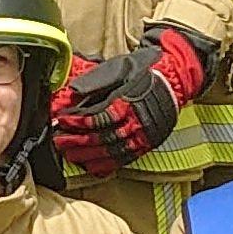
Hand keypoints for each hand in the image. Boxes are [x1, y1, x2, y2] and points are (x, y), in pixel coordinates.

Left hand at [51, 24, 212, 173]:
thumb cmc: (143, 72)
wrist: (174, 80)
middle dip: (77, 141)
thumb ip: (96, 81)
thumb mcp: (119, 68)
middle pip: (101, 137)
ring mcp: (142, 136)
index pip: (97, 117)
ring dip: (87, 155)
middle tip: (59, 141)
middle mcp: (135, 122)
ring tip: (69, 154)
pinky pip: (123, 159)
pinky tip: (91, 165)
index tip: (62, 120)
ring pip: (110, 151)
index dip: (77, 121)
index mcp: (128, 102)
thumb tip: (73, 92)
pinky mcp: (145, 144)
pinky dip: (105, 165)